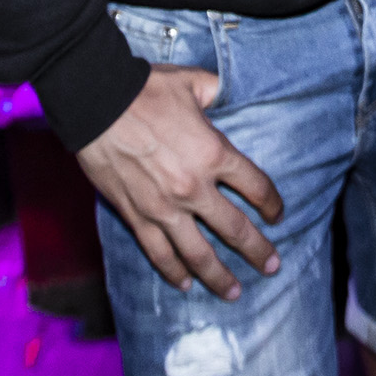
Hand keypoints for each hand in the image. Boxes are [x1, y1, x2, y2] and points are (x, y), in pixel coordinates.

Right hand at [76, 65, 284, 297]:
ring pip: (199, 253)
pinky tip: (185, 284)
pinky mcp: (136, 216)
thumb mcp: (192, 83)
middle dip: (257, 251)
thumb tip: (225, 94)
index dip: (272, 203)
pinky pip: (159, 253)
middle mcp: (194, 187)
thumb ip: (216, 93)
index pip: (256, 187)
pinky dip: (173, 272)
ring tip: (233, 292)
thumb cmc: (146, 89)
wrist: (97, 104)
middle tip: (271, 266)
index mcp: (214, 153)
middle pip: (235, 229)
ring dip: (219, 276)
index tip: (278, 216)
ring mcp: (164, 207)